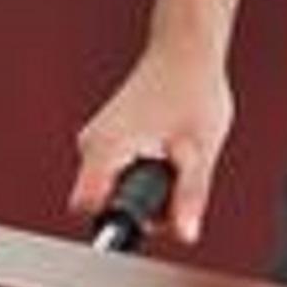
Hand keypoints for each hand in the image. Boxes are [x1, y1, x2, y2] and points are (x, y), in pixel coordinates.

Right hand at [71, 39, 234, 247]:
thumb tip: (185, 234)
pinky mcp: (108, 138)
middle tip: (177, 179)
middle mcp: (92, 144)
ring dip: (148, 188)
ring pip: (113, 189)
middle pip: (103, 203)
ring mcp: (97, 140)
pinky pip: (119, 173)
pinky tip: (167, 152)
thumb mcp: (199, 151)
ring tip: (176, 158)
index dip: (121, 220)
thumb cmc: (193, 89)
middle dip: (144, 205)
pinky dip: (145, 173)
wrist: (186, 52)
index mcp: (105, 147)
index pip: (87, 208)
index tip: (153, 213)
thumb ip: (189, 197)